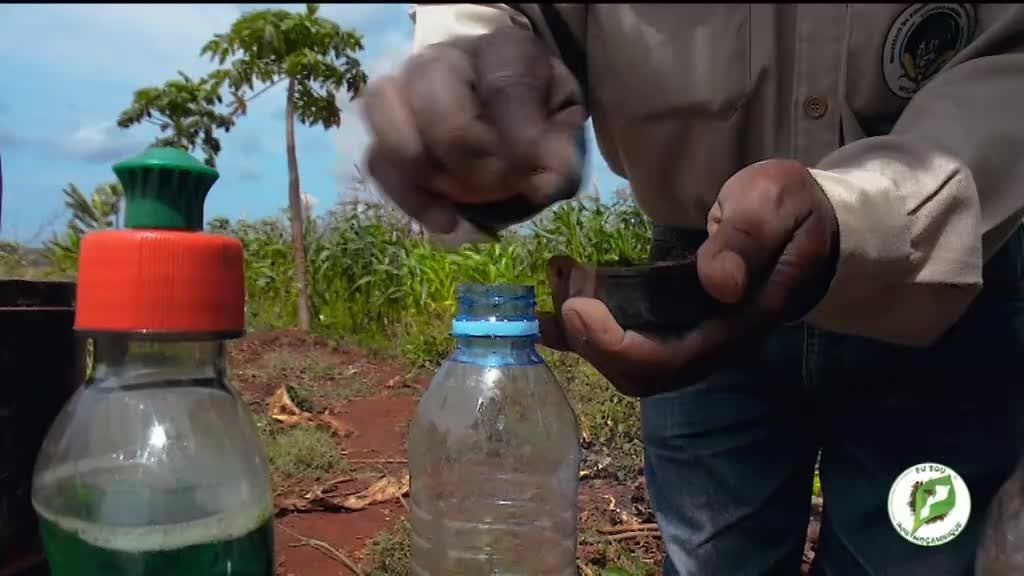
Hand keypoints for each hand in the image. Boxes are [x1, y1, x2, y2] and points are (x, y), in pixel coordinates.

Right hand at [361, 28, 586, 234]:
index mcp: (501, 50)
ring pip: (383, 108)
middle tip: (496, 184)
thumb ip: (561, 151)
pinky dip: (408, 197)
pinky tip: (445, 220)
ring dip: (420, 165)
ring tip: (460, 203)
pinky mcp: (385, 130)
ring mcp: (405, 88)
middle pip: (430, 83)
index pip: (503, 82)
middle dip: (462, 146)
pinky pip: (378, 160)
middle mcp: (444, 59)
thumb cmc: (535, 116)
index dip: (518, 134)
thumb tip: (543, 185)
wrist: (506, 118)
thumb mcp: (563, 127)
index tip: (534, 173)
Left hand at [539, 159, 839, 396]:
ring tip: (553, 280)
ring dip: (581, 332)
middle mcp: (712, 344)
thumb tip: (719, 284)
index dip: (615, 343)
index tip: (576, 305)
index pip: (670, 359)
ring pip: (628, 361)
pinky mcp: (676, 325)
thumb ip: (750, 237)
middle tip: (559, 286)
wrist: (806, 227)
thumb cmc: (790, 210)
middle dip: (589, 340)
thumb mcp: (776, 203)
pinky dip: (584, 325)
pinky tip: (553, 300)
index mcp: (740, 323)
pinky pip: (625, 339)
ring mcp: (693, 339)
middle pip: (640, 372)